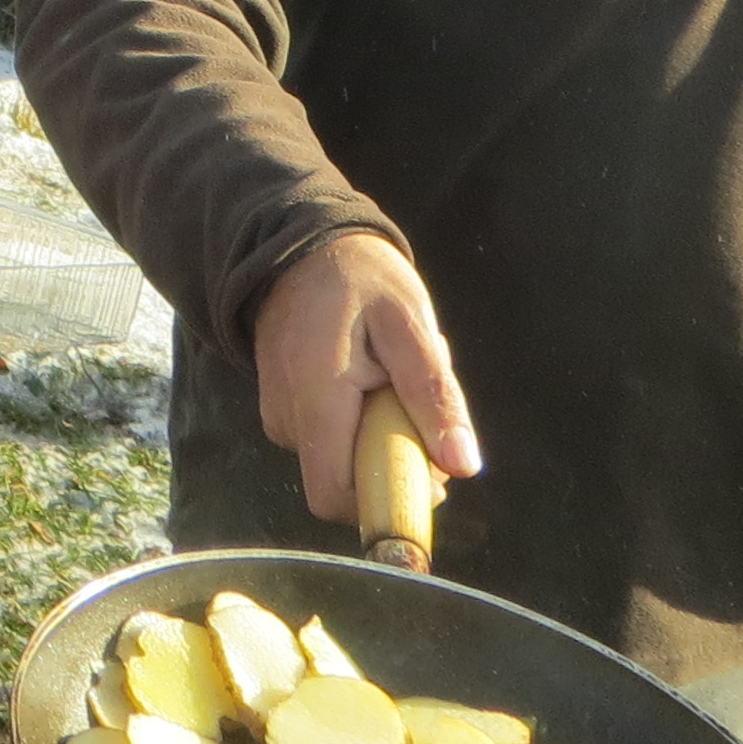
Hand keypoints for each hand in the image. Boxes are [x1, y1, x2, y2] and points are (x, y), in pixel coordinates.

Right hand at [252, 230, 481, 524]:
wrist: (299, 243)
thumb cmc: (359, 277)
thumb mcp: (409, 324)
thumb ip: (434, 395)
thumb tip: (462, 467)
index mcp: (316, 399)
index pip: (336, 496)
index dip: (387, 500)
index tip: (427, 467)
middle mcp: (286, 417)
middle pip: (350, 480)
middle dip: (397, 453)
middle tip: (415, 392)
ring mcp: (280, 414)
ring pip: (345, 459)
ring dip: (384, 431)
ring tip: (393, 370)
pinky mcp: (284, 409)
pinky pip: (332, 439)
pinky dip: (364, 419)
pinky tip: (373, 371)